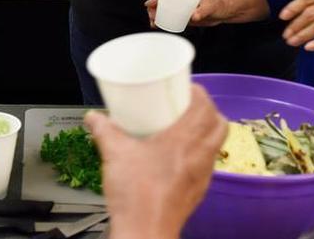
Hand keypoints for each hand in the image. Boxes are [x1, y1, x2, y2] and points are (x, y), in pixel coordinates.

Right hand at [85, 84, 227, 238]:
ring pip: (216, 145)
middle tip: (189, 106)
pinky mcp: (198, 191)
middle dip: (208, 111)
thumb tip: (94, 118)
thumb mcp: (114, 154)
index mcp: (184, 140)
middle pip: (220, 125)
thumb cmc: (137, 195)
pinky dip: (200, 155)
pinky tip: (179, 158)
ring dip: (207, 132)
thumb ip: (103, 130)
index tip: (187, 88)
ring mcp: (202, 175)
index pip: (206, 107)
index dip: (200, 93)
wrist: (145, 231)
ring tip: (185, 129)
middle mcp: (200, 155)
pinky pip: (207, 165)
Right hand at [144, 0, 228, 27]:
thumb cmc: (217, 5)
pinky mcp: (185, 17)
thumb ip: (203, 11)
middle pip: (163, 3)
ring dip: (157, 16)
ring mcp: (182, 9)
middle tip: (151, 17)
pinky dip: (164, 21)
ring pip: (165, 11)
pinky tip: (158, 26)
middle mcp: (182, 1)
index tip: (148, 4)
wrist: (223, 13)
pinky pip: (171, 18)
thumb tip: (194, 16)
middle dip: (154, 9)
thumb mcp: (210, 7)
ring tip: (153, 23)